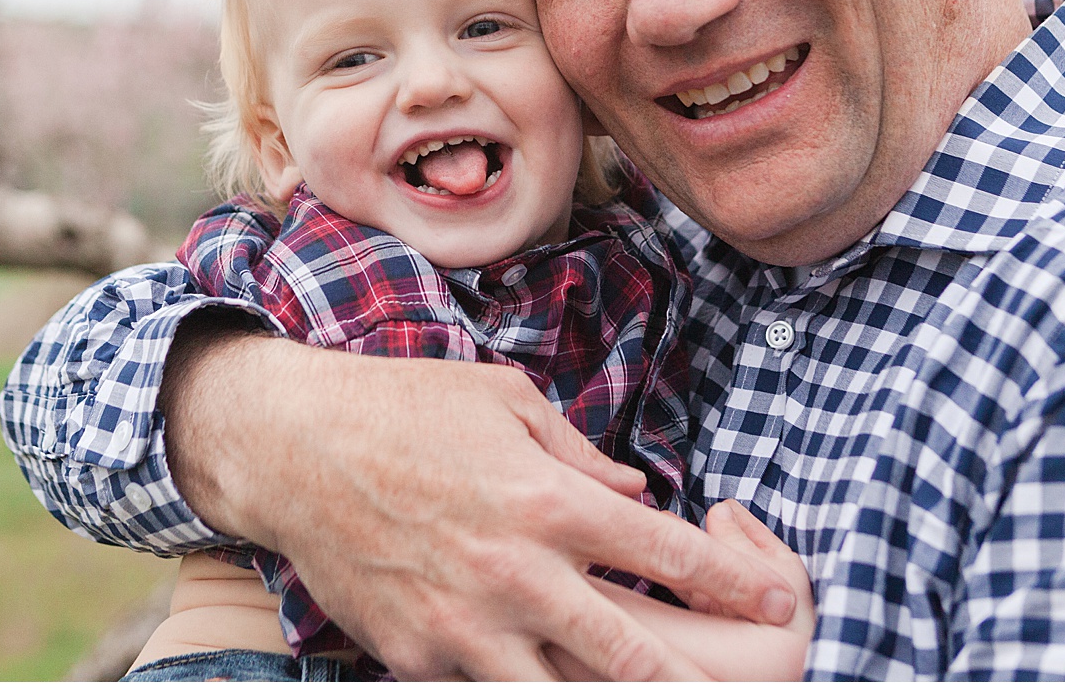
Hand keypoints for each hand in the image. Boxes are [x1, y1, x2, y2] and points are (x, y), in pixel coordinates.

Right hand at [161, 328, 801, 678]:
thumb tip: (637, 496)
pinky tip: (542, 677)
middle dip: (695, 680)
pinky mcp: (417, 657)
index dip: (730, 581)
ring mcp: (462, 626)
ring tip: (651, 691)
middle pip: (631, 654)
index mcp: (545, 499)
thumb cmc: (407, 408)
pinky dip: (518, 689)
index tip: (772, 599)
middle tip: (737, 685)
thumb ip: (580, 457)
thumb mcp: (507, 401)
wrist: (293, 446)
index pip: (663, 549)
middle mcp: (514, 572)